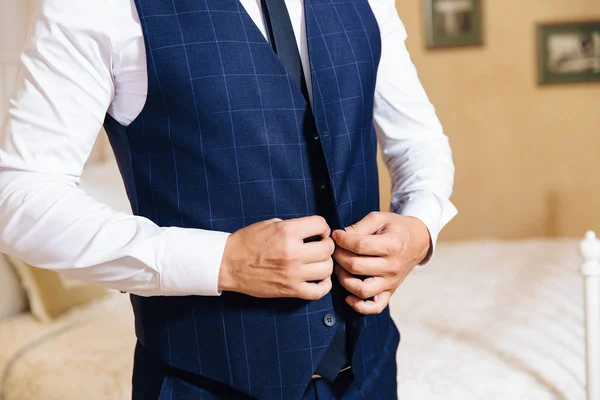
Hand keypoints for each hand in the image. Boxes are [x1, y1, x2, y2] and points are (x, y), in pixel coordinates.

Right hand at [218, 216, 334, 299]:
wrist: (228, 264)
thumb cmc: (247, 242)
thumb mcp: (270, 224)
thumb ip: (294, 226)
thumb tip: (313, 231)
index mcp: (287, 232)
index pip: (321, 224)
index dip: (322, 227)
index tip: (318, 231)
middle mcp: (293, 253)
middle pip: (327, 248)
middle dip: (326, 244)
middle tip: (319, 246)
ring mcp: (293, 274)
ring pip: (327, 269)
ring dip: (325, 263)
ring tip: (317, 261)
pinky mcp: (290, 290)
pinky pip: (318, 291)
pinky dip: (324, 285)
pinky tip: (319, 278)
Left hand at [332, 212, 430, 314]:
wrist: (418, 241)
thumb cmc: (396, 228)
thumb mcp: (379, 218)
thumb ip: (359, 226)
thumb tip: (338, 237)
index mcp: (392, 245)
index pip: (359, 246)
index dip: (342, 240)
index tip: (335, 235)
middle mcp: (392, 266)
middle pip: (356, 267)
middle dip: (339, 257)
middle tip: (335, 250)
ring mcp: (391, 282)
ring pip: (362, 290)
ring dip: (344, 280)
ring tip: (340, 268)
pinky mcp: (390, 291)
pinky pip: (375, 307)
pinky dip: (359, 306)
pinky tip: (348, 296)